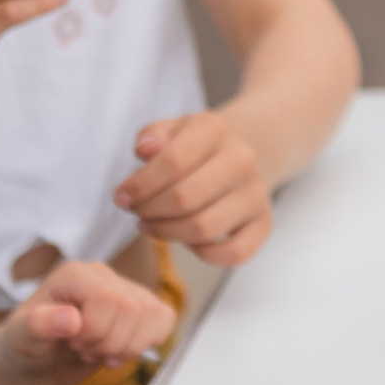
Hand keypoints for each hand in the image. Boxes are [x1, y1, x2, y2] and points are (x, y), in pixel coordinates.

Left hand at [0, 260, 176, 384]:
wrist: (35, 363)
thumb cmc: (24, 346)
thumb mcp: (20, 338)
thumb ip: (39, 325)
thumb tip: (71, 319)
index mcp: (75, 274)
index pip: (109, 298)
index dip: (96, 331)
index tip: (73, 343)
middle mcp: (103, 276)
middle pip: (134, 308)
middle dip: (111, 342)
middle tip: (84, 350)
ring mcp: (125, 291)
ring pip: (155, 314)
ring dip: (128, 346)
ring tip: (100, 351)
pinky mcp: (139, 311)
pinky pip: (164, 319)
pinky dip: (147, 343)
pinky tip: (120, 351)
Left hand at [115, 111, 272, 264]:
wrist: (239, 154)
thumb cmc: (194, 147)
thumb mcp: (172, 130)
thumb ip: (153, 135)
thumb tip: (144, 150)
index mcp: (215, 129)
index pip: (172, 161)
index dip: (140, 185)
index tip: (120, 197)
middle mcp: (242, 159)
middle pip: (185, 197)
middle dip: (149, 211)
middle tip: (136, 213)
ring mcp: (257, 193)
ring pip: (205, 227)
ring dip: (168, 233)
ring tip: (150, 226)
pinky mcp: (264, 222)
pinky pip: (236, 252)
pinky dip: (206, 254)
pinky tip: (187, 241)